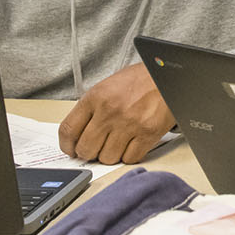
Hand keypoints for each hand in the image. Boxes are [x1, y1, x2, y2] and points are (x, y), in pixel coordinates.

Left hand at [59, 62, 176, 164]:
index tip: (71, 149)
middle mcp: (110, 111)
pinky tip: (131, 144)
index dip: (67, 145)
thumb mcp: (107, 87)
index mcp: (95, 97)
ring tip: (116, 144)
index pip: (68, 130)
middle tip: (95, 149)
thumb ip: (91, 109)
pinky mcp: (148, 134)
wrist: (167, 76)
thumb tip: (78, 135)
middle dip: (88, 153)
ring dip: (110, 155)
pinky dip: (129, 156)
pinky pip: (130, 159)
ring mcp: (129, 124)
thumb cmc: (139, 81)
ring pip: (108, 158)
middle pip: (86, 148)